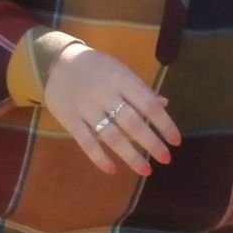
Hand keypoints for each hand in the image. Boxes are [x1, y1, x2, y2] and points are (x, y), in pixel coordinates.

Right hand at [41, 46, 180, 175]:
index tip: (175, 141)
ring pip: (111, 136)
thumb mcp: (120, 71)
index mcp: (121, 79)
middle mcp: (105, 94)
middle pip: (132, 123)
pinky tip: (112, 170)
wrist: (57, 62)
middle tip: (165, 159)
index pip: (148, 105)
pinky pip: (86, 142)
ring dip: (130, 156)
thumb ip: (140, 90)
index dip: (164, 124)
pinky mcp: (70, 120)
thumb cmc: (96, 68)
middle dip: (151, 143)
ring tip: (145, 170)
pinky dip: (99, 158)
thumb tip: (163, 105)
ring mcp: (86, 108)